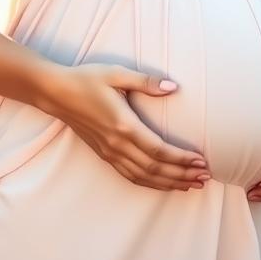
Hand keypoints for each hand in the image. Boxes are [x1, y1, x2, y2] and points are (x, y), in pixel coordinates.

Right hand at [42, 63, 211, 192]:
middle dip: (182, 175)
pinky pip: (130, 175)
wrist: (55, 93)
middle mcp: (117, 144)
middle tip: (205, 178)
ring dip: (169, 183)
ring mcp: (109, 152)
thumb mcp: (117, 74)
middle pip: (155, 169)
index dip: (182, 159)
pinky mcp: (104, 154)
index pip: (159, 150)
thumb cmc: (86, 79)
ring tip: (191, 185)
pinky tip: (163, 184)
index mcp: (124, 125)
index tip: (201, 161)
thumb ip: (146, 82)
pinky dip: (150, 183)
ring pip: (144, 177)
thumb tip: (174, 87)